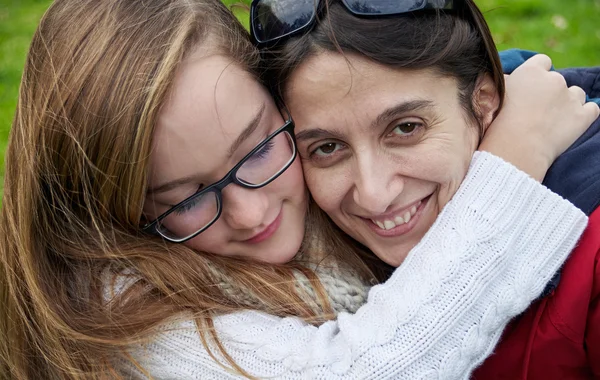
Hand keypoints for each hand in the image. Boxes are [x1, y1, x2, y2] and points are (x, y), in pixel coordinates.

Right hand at [478, 54, 599, 180]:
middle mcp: (554, 79)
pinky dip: (584, 114)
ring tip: (552, 120)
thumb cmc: (498, 123)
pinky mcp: (583, 116)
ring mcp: (571, 97)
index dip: (538, 74)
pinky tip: (571, 124)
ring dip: (568, 102)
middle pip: (557, 80)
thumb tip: (508, 79)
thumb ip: (505, 82)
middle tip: (536, 111)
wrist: (516, 147)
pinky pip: (592, 109)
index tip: (531, 88)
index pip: (542, 61)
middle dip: (550, 92)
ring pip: (576, 93)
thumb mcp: (494, 96)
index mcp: (531, 71)